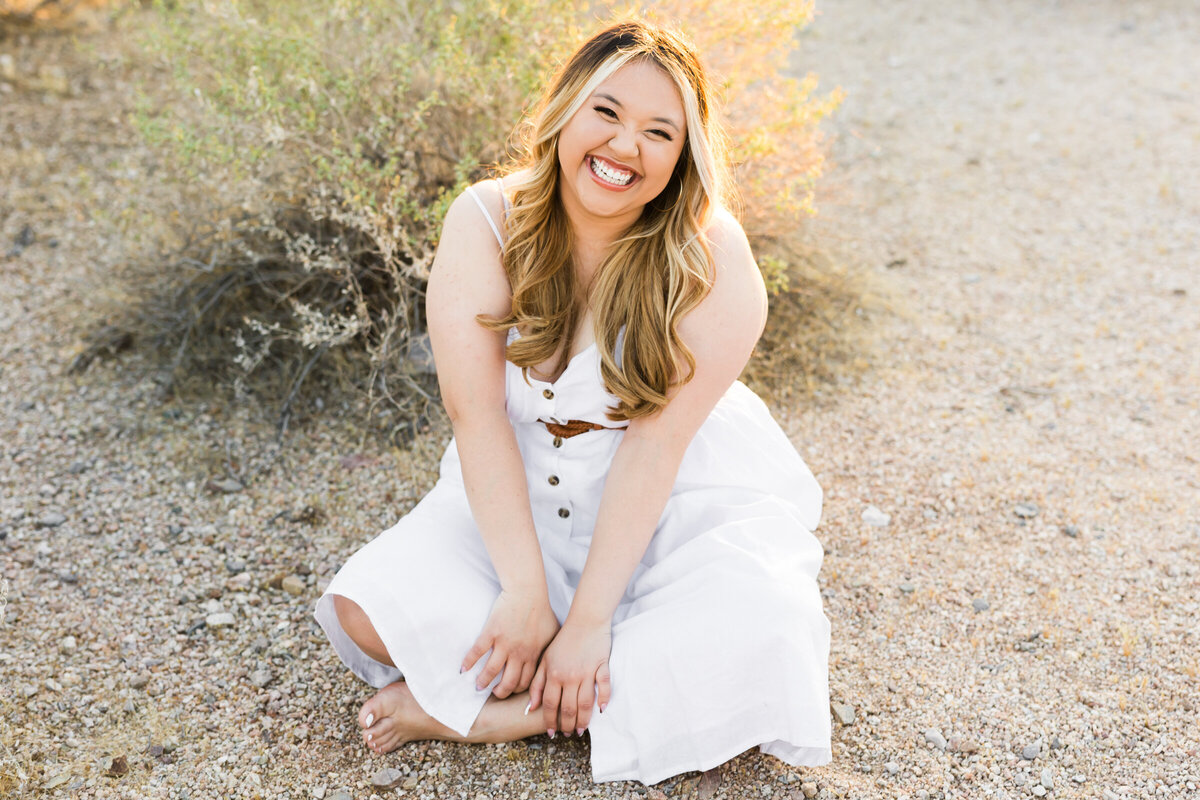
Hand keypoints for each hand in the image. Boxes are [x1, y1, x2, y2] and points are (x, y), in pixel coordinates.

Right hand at [462, 589, 558, 698]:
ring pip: (491, 671)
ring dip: (483, 682)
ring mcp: (504, 643)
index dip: (516, 689)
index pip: (525, 682)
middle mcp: (519, 653)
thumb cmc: (541, 610)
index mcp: (534, 655)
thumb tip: (551, 663)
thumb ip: (549, 649)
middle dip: (500, 692)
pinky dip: (469, 662)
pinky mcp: (491, 632)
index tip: (509, 690)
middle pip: (509, 682)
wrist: (527, 591)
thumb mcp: (552, 633)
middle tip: (494, 693)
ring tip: (478, 686)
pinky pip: (477, 652)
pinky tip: (463, 669)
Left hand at [528, 620, 611, 736]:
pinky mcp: (602, 666)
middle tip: (569, 734)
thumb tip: (531, 708)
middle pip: (569, 707)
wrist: (585, 620)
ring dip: (584, 719)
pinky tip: (601, 710)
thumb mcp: (545, 660)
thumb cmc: (564, 639)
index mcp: (554, 674)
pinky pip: (604, 686)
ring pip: (586, 703)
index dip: (551, 721)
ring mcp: (587, 672)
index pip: (551, 704)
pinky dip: (604, 699)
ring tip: (582, 730)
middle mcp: (570, 676)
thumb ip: (537, 684)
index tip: (551, 733)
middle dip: (568, 725)